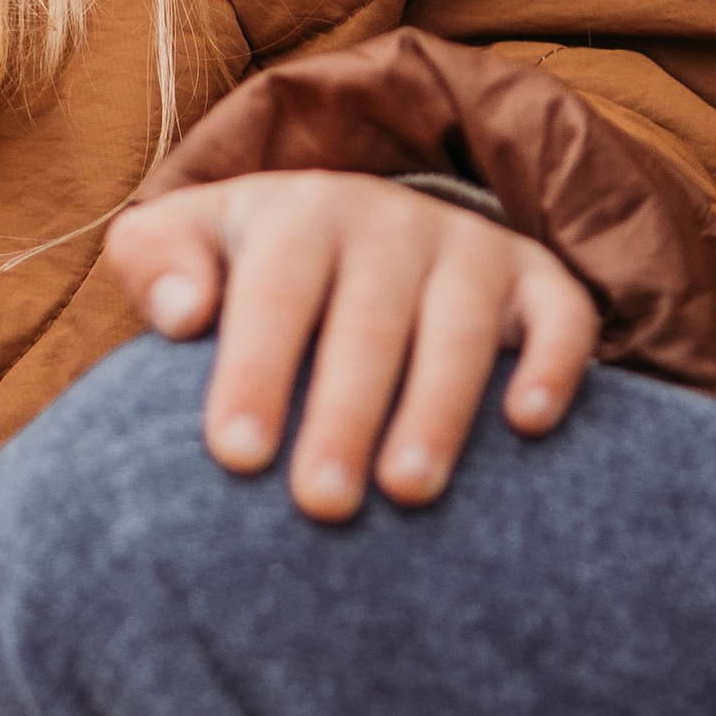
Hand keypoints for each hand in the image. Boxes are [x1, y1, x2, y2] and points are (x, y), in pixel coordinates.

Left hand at [105, 169, 599, 517]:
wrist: (355, 226)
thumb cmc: (250, 263)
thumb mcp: (184, 239)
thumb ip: (155, 262)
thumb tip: (182, 312)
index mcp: (296, 212)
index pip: (274, 291)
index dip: (256, 369)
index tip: (236, 455)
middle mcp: (387, 219)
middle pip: (366, 320)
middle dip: (344, 413)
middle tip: (321, 503)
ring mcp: (468, 246)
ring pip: (459, 326)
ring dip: (438, 408)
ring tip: (408, 493)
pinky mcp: (536, 278)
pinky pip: (560, 313)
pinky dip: (553, 362)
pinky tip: (529, 424)